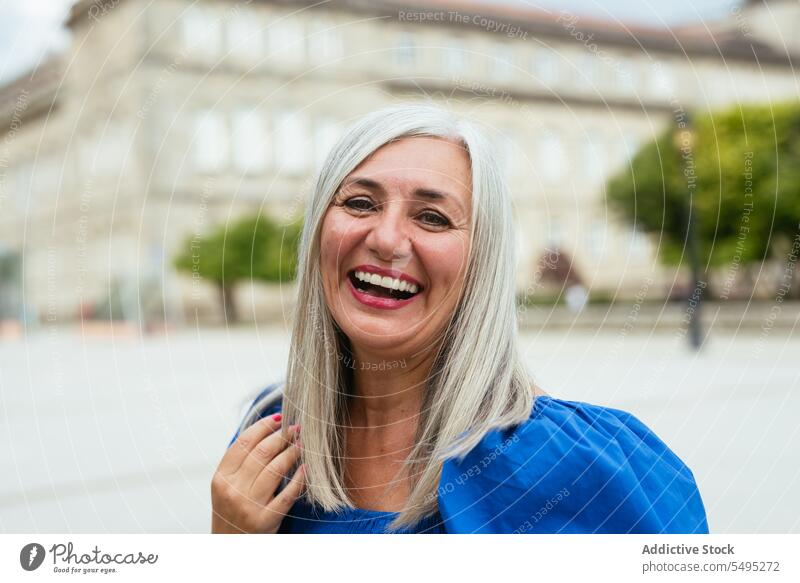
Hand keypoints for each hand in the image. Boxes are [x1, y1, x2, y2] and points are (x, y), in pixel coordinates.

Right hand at [211, 414, 303, 532]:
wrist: (230, 548)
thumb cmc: (232, 512)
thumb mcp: (226, 487)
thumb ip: (240, 463)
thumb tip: (267, 430)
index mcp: (221, 478)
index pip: (244, 442)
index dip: (264, 426)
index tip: (279, 418)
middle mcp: (232, 491)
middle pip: (262, 452)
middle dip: (282, 436)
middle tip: (297, 428)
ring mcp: (248, 506)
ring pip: (275, 469)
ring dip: (293, 452)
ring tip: (303, 444)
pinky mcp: (265, 520)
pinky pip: (287, 494)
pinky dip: (299, 479)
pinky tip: (307, 468)